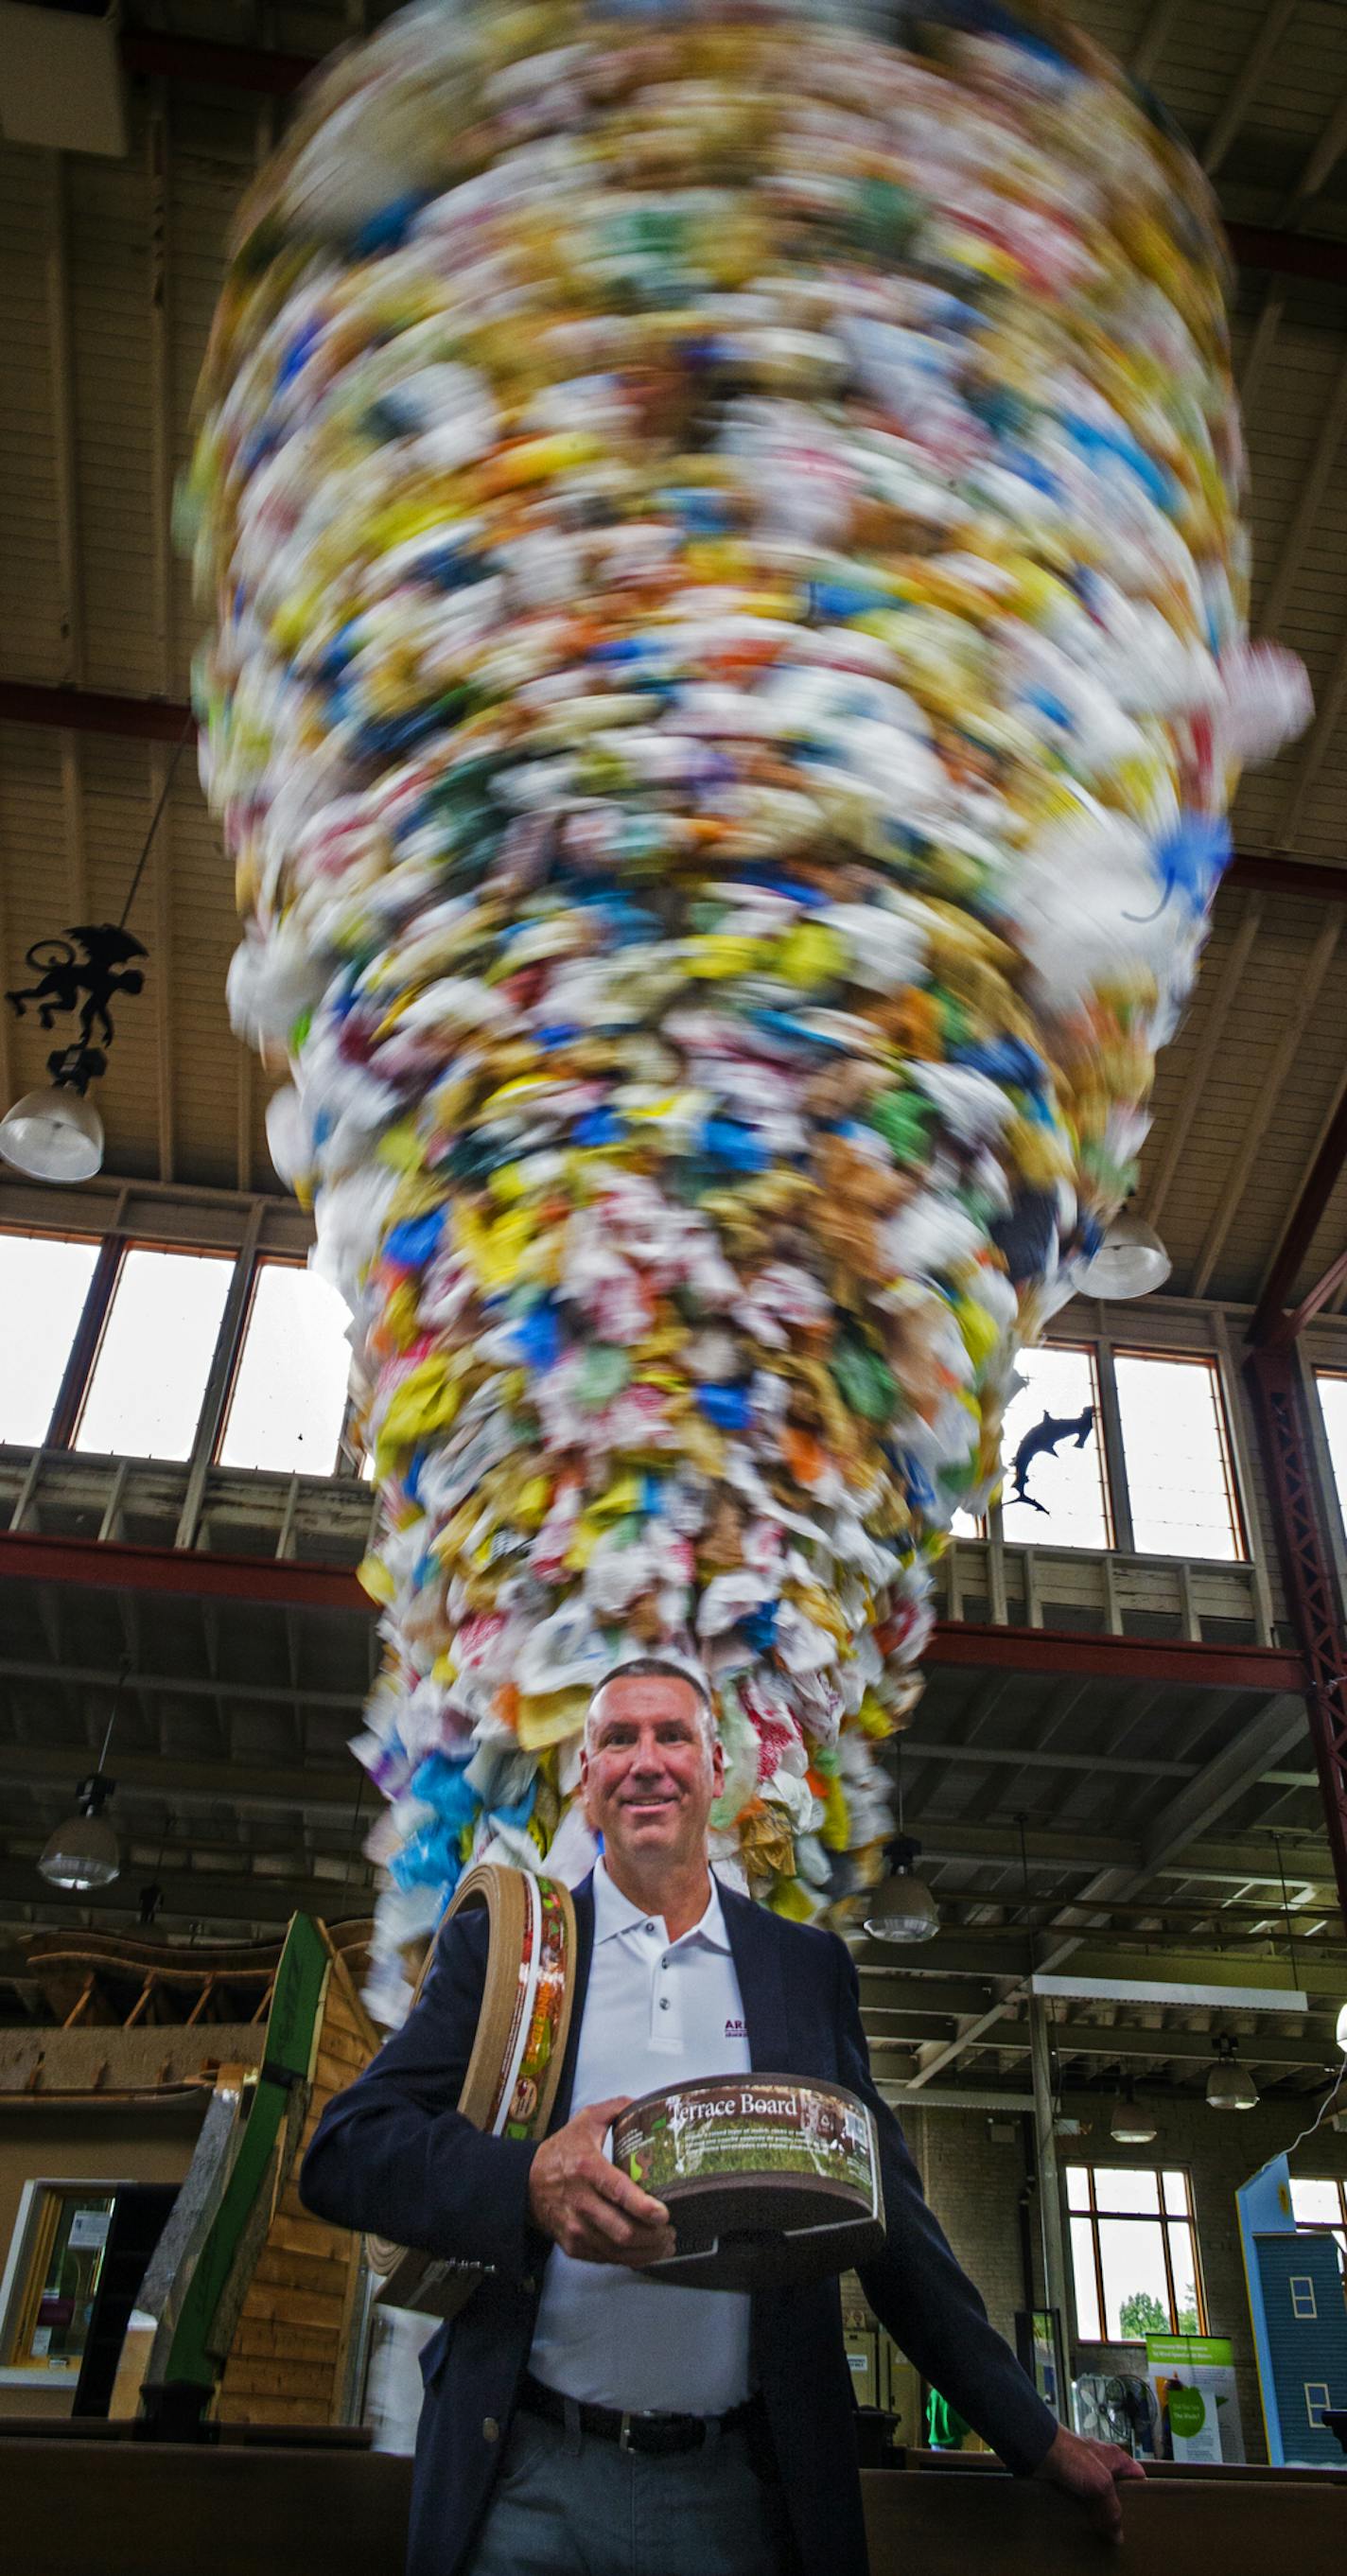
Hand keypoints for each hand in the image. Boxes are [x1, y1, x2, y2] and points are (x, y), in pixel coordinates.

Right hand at [528, 2097, 675, 2268]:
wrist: (526, 2183)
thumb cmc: (562, 2152)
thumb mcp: (586, 2121)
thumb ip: (618, 2108)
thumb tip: (648, 2105)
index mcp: (587, 2167)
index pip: (618, 2192)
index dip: (643, 2207)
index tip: (663, 2213)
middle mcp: (580, 2201)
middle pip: (622, 2230)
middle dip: (653, 2236)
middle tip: (671, 2231)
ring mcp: (576, 2227)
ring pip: (617, 2250)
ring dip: (647, 2251)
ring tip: (665, 2243)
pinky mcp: (573, 2245)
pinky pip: (607, 2259)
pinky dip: (630, 2259)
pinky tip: (645, 2251)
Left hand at [1033, 2426, 1144, 2544]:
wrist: (1039, 2450)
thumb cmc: (1073, 2457)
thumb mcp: (1101, 2485)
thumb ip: (1112, 2509)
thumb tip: (1118, 2536)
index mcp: (1115, 2458)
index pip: (1136, 2475)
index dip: (1141, 2492)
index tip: (1145, 2512)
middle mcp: (1101, 2463)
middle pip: (1116, 2488)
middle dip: (1117, 2506)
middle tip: (1121, 2527)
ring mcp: (1084, 2471)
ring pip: (1096, 2495)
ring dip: (1097, 2510)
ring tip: (1101, 2529)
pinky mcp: (1068, 2478)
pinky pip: (1079, 2498)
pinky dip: (1081, 2509)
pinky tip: (1082, 2521)